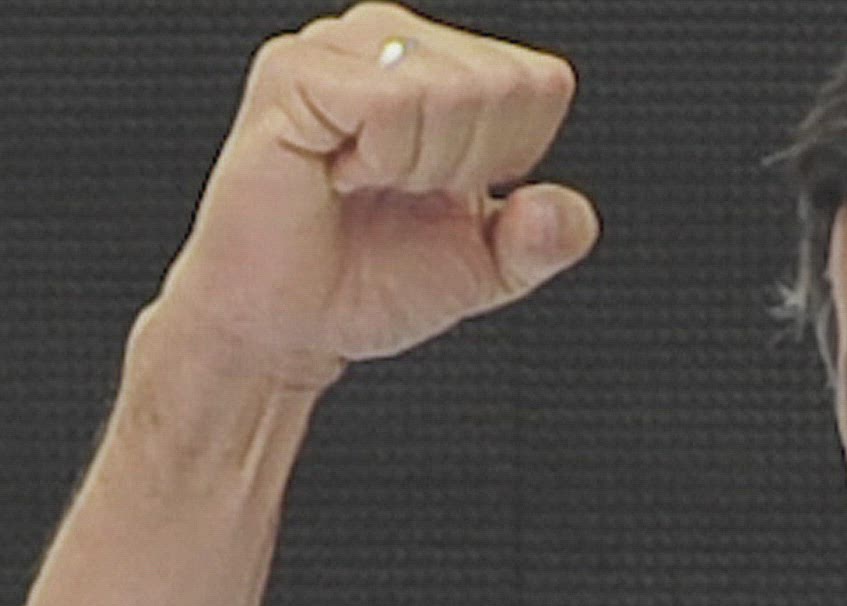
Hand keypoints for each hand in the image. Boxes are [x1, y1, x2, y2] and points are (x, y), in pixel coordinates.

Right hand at [150, 2, 598, 389]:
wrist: (287, 324)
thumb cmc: (372, 279)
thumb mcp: (492, 266)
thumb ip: (549, 240)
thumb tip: (559, 209)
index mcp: (445, 66)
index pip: (542, 84)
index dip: (511, 159)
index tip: (446, 192)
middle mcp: (394, 41)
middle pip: (503, 85)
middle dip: (465, 167)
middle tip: (398, 193)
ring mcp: (340, 47)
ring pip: (452, 89)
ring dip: (420, 166)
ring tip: (366, 183)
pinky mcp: (295, 72)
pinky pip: (391, 102)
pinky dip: (380, 159)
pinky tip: (339, 174)